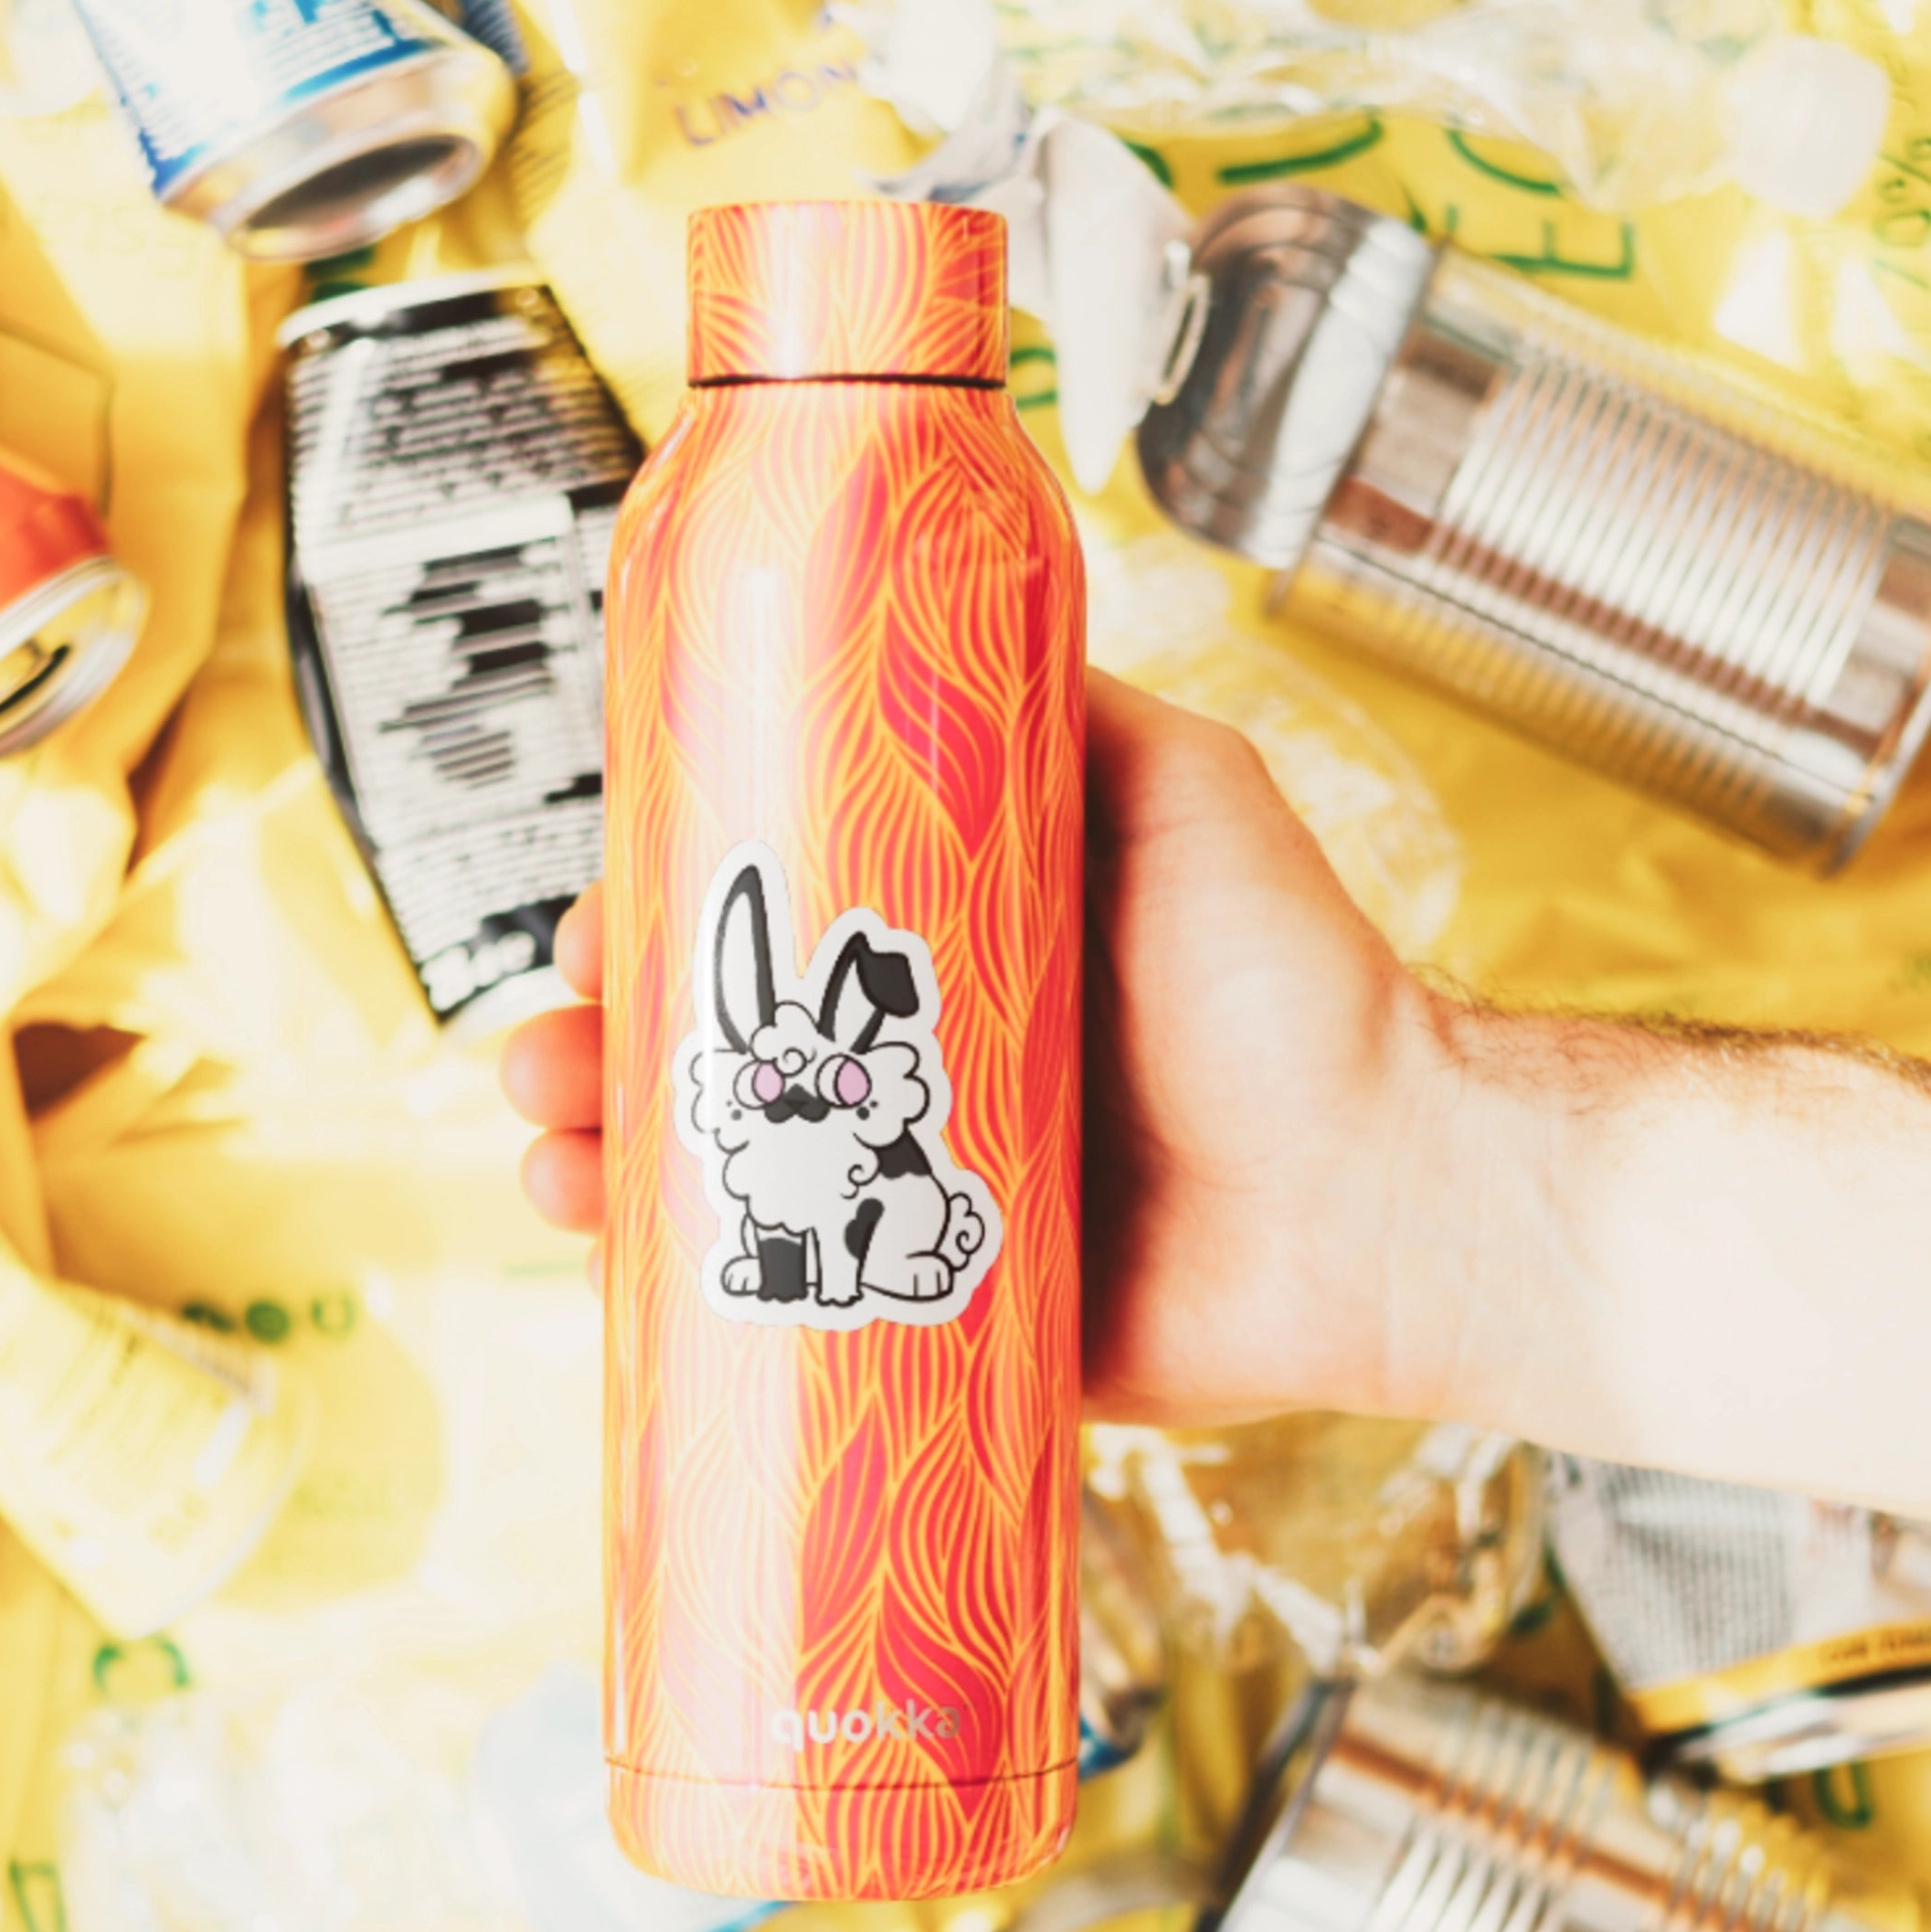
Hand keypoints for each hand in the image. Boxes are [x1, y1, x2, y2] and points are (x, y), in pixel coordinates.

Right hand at [501, 668, 1467, 1423]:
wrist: (1375, 1190)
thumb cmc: (1294, 990)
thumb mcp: (1177, 792)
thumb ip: (1064, 718)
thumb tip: (938, 618)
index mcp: (950, 960)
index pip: (767, 932)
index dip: (663, 923)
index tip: (598, 918)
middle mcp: (918, 1078)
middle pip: (714, 1061)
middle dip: (601, 1049)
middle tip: (555, 1045)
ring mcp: (917, 1200)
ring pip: (724, 1186)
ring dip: (608, 1165)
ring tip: (556, 1152)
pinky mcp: (938, 1313)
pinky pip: (792, 1312)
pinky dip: (690, 1298)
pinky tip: (623, 1268)